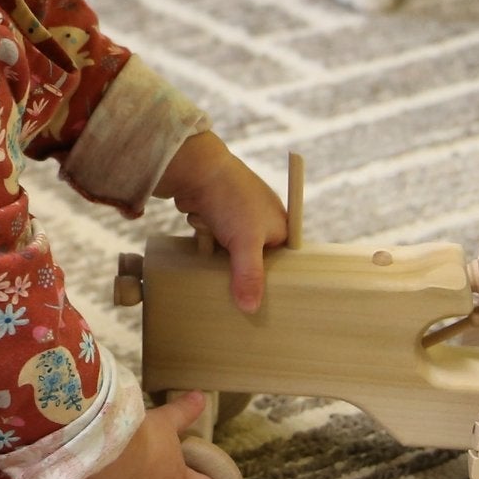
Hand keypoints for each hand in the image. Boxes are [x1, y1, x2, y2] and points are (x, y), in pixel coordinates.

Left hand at [159, 132, 287, 311]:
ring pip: (229, 254)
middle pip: (253, 262)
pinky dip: (207, 240)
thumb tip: (251, 309)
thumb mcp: (246, 242)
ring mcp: (237, 219)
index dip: (271, 279)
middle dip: (239, 267)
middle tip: (232, 281)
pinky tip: (203, 232)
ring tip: (215, 244)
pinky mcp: (216, 218)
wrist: (197, 170)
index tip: (260, 298)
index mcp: (280, 225)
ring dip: (218, 253)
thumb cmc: (230, 200)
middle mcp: (261, 222)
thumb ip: (250, 276)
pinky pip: (213, 243)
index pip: (281, 264)